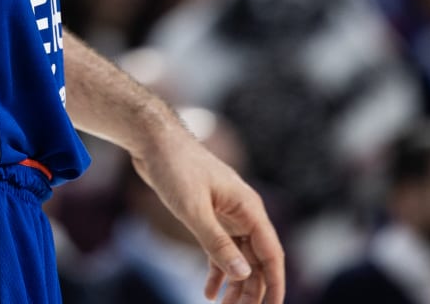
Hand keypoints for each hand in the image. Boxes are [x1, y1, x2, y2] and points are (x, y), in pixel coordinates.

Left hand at [132, 125, 284, 303]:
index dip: (275, 283)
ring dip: (235, 284)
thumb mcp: (194, 209)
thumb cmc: (175, 167)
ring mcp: (227, 214)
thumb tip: (243, 275)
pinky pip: (220, 249)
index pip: (271, 253)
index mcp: (249, 208)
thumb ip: (217, 243)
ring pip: (240, 257)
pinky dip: (217, 271)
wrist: (154, 140)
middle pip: (257, 260)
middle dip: (252, 290)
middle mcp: (244, 212)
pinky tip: (208, 291)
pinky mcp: (210, 215)